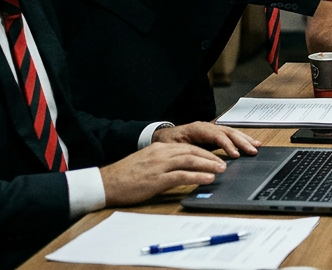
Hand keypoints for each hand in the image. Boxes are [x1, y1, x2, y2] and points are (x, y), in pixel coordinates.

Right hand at [100, 143, 226, 206]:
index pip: (187, 147)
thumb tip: (182, 168)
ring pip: (190, 160)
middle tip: (225, 162)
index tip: (216, 157)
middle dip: (211, 156)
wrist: (105, 183)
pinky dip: (197, 176)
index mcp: (159, 149)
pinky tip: (208, 178)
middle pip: (192, 151)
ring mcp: (159, 166)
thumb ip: (163, 162)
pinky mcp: (156, 179)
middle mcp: (161, 153)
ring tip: (222, 169)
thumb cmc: (125, 176)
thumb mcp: (146, 163)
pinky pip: (182, 175)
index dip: (204, 152)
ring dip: (208, 164)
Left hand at [153, 122, 259, 158]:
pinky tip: (250, 144)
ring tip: (256, 146)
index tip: (235, 155)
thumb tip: (202, 162)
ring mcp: (211, 129)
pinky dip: (241, 139)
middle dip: (241, 141)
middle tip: (252, 151)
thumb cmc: (167, 143)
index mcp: (196, 129)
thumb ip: (187, 154)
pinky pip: (230, 134)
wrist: (163, 137)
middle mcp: (206, 127)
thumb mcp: (173, 149)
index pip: (216, 135)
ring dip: (244, 139)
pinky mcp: (214, 134)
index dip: (227, 144)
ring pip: (231, 131)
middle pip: (227, 131)